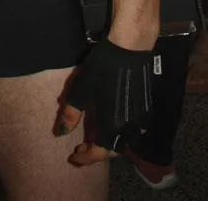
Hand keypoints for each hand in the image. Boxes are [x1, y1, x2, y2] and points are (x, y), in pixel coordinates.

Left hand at [54, 38, 153, 163]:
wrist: (130, 48)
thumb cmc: (103, 68)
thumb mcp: (81, 89)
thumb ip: (71, 113)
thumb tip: (61, 132)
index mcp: (113, 127)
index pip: (98, 153)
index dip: (84, 158)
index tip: (73, 156)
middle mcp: (130, 129)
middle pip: (112, 149)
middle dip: (96, 150)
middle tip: (82, 144)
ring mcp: (140, 119)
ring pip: (123, 140)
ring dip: (109, 141)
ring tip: (95, 133)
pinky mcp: (146, 108)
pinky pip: (131, 129)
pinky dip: (119, 131)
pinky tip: (110, 120)